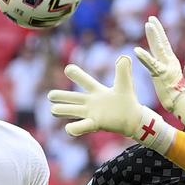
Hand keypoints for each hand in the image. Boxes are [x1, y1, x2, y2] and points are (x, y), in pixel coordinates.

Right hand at [48, 57, 176, 152]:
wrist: (134, 119)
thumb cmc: (127, 100)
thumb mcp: (125, 83)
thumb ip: (123, 70)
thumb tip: (124, 56)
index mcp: (96, 91)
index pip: (84, 80)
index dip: (76, 75)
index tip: (68, 69)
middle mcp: (90, 102)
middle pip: (72, 98)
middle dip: (61, 96)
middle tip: (50, 95)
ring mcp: (91, 114)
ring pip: (72, 111)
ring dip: (63, 110)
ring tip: (53, 110)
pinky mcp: (95, 124)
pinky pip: (82, 126)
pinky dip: (75, 128)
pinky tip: (68, 129)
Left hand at [133, 15, 184, 111]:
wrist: (182, 104)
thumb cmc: (176, 96)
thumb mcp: (169, 80)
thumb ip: (166, 74)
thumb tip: (164, 74)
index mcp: (170, 62)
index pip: (164, 44)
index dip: (159, 32)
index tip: (153, 22)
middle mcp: (169, 62)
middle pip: (162, 42)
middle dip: (157, 29)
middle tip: (150, 18)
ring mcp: (165, 67)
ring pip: (159, 48)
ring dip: (153, 36)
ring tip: (147, 24)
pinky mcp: (161, 75)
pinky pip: (151, 64)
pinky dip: (144, 57)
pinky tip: (136, 51)